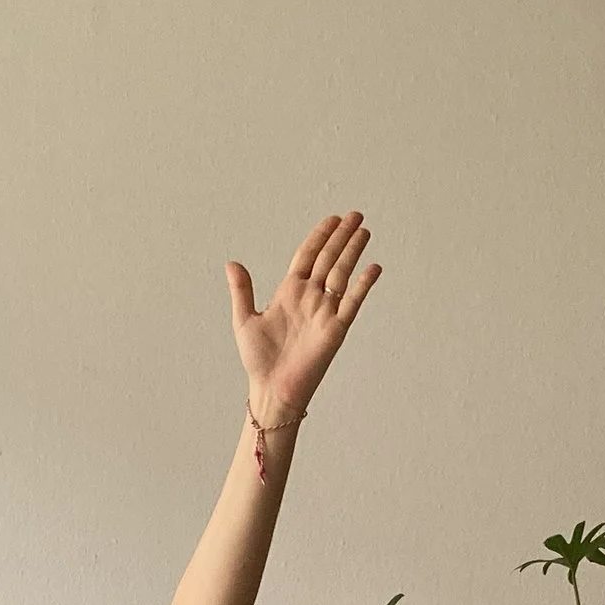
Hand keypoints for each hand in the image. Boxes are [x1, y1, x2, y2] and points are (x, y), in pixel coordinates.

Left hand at [228, 211, 380, 424]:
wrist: (271, 389)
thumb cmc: (259, 360)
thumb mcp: (244, 320)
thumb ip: (242, 290)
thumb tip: (231, 263)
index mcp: (289, 292)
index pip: (308, 255)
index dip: (320, 236)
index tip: (333, 219)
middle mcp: (310, 297)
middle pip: (329, 258)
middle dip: (342, 236)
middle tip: (356, 215)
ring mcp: (324, 311)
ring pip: (342, 273)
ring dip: (352, 251)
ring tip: (364, 231)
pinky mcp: (336, 329)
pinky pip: (352, 302)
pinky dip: (363, 285)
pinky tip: (373, 268)